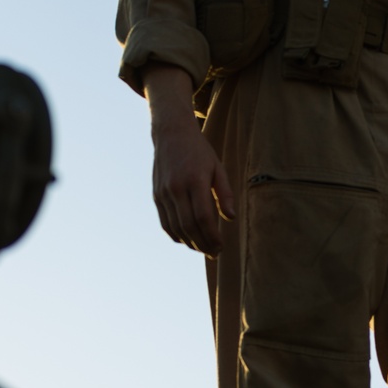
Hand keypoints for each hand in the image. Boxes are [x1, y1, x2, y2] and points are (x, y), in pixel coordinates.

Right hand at [151, 122, 234, 256]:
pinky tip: (187, 241)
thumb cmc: (200, 152)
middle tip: (214, 253)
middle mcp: (176, 188)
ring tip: (203, 249)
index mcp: (195, 180)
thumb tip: (230, 218)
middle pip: (188, 226)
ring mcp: (163, 193)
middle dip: (202, 244)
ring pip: (175, 228)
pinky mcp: (156, 196)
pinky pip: (165, 223)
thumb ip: (225, 193)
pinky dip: (176, 236)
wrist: (171, 134)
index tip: (221, 246)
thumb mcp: (218, 168)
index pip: (203, 217)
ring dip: (190, 243)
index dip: (212, 236)